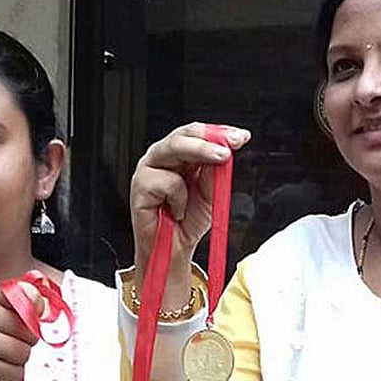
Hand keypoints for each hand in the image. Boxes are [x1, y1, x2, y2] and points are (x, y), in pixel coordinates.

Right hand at [0, 281, 44, 380]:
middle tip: (8, 336)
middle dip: (26, 336)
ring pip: (26, 353)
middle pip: (31, 330)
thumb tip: (47, 306)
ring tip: (0, 351)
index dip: (37, 309)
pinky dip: (11, 372)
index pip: (30, 298)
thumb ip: (14, 295)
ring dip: (18, 356)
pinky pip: (17, 373)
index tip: (32, 314)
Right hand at [130, 122, 249, 285]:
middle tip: (227, 151)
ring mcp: (149, 168)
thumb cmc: (189, 220)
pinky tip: (177, 211)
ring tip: (204, 188)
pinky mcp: (139, 186)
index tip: (241, 137)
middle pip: (184, 134)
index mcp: (181, 154)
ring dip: (195, 163)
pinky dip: (178, 200)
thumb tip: (225, 150)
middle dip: (209, 140)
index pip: (199, 133)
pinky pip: (165, 181)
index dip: (220, 132)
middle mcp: (163, 156)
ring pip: (173, 148)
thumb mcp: (211, 191)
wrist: (175, 248)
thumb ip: (215, 169)